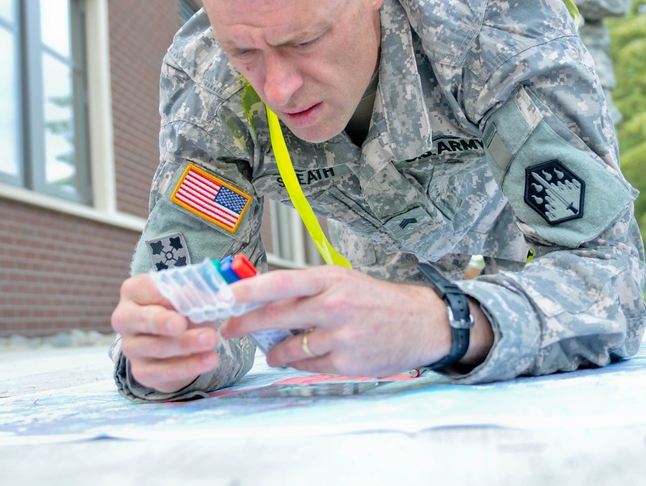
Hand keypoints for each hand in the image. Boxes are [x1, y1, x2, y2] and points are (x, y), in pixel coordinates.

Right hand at [110, 273, 219, 392]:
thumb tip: (214, 296)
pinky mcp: (141, 371)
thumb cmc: (183, 310)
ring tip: (211, 339)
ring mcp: (130, 346)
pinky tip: (208, 360)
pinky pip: (162, 371)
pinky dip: (188, 366)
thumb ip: (199, 293)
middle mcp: (125, 318)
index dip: (167, 294)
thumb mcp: (192, 296)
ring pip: (156, 347)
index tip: (187, 297)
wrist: (180, 343)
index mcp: (134, 291)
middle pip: (142, 319)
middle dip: (163, 322)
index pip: (147, 289)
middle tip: (181, 324)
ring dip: (185, 344)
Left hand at [219, 266, 486, 375]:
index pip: (280, 282)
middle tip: (229, 329)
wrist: (419, 323)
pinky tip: (300, 358)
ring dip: (273, 351)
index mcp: (330, 279)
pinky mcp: (346, 362)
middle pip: (276, 316)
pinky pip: (308, 366)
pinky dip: (298, 363)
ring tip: (271, 351)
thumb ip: (308, 288)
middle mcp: (333, 305)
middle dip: (246, 324)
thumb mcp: (344, 281)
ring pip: (289, 347)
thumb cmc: (376, 300)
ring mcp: (340, 336)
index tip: (225, 296)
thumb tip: (265, 299)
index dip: (249, 289)